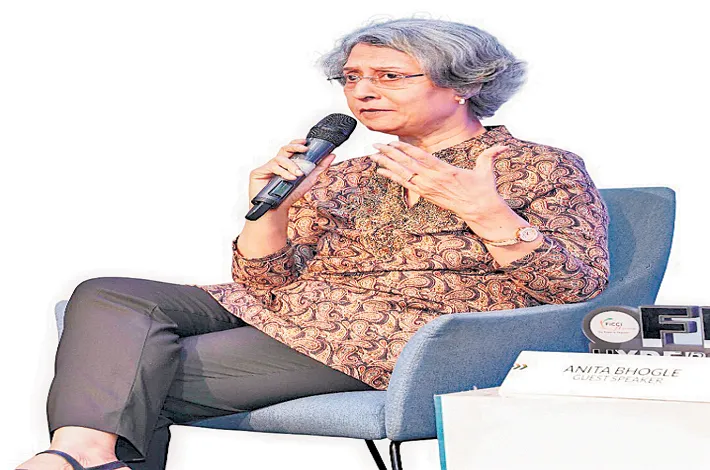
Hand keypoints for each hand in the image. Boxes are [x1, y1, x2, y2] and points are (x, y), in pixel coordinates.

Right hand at [248, 138, 335, 212]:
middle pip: (284, 148)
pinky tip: (289, 178)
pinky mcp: (259, 172)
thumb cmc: (290, 195)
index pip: (292, 149)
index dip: (298, 143)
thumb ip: (319, 167)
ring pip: (280, 158)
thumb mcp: (308, 179)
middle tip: (304, 149)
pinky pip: (272, 166)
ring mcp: (267, 167)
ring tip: (297, 174)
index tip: (307, 142)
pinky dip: (283, 172)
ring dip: (291, 165)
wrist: (277, 209)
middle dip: (295, 146)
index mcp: (287, 163)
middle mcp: (277, 164)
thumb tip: (331, 155)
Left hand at [370, 140, 510, 219]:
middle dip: (390, 154)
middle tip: (375, 146)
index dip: (405, 150)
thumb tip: (503, 145)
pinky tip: (381, 171)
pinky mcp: (426, 195)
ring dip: (387, 164)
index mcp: (446, 171)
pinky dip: (392, 177)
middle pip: (407, 164)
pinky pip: (405, 185)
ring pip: (403, 174)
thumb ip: (491, 155)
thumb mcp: (487, 169)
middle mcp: (434, 180)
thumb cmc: (483, 190)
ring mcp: (428, 188)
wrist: (479, 211)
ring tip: (373, 156)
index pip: (422, 158)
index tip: (393, 142)